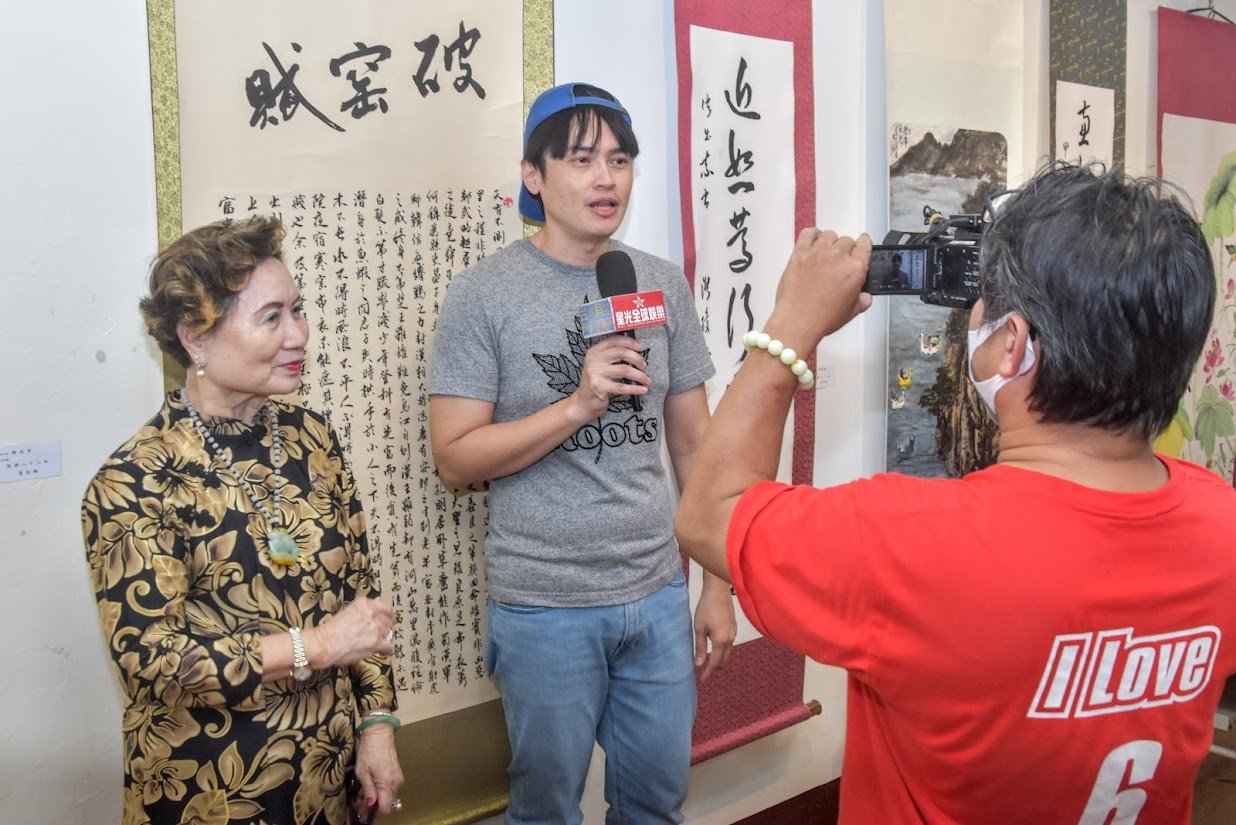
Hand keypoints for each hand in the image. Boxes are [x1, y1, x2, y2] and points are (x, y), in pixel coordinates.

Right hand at [308, 597, 394, 668]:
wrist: (323, 644)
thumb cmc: (329, 632)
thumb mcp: (346, 613)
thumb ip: (361, 614)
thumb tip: (370, 621)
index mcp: (363, 603)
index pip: (385, 608)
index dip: (387, 617)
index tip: (387, 621)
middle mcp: (371, 613)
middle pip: (388, 621)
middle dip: (385, 629)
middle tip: (380, 635)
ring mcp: (374, 627)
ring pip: (389, 633)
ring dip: (384, 639)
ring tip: (378, 644)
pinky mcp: (375, 642)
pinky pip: (389, 646)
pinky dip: (386, 650)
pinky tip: (381, 652)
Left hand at [353, 724, 403, 821]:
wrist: (379, 733)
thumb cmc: (369, 750)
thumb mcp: (362, 771)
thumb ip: (368, 789)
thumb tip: (370, 803)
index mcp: (386, 783)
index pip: (385, 808)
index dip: (374, 812)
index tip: (364, 811)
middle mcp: (396, 783)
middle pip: (388, 804)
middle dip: (375, 806)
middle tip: (361, 802)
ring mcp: (398, 778)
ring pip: (389, 796)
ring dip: (378, 798)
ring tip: (364, 793)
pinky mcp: (397, 773)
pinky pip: (391, 788)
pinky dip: (382, 790)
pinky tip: (372, 786)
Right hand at [570, 334, 650, 419]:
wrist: (583, 402)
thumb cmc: (596, 383)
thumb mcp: (600, 366)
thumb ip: (613, 357)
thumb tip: (635, 352)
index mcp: (594, 351)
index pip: (614, 340)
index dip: (630, 342)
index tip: (640, 347)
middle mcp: (594, 360)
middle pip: (621, 352)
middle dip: (637, 359)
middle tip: (645, 367)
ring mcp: (595, 373)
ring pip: (624, 369)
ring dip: (639, 375)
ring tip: (646, 380)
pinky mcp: (599, 387)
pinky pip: (621, 387)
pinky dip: (634, 388)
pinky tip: (642, 390)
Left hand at [693, 581, 735, 681]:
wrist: (718, 590)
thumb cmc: (707, 607)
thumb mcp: (699, 628)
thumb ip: (700, 647)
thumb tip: (699, 664)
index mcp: (721, 641)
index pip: (715, 663)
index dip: (708, 673)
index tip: (702, 680)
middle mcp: (730, 639)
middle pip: (724, 661)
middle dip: (715, 668)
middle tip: (705, 673)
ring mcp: (733, 633)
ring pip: (728, 653)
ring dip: (719, 660)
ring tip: (709, 662)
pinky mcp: (733, 627)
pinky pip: (730, 645)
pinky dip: (723, 651)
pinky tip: (716, 648)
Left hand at [766, 228, 871, 353]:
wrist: (797, 321)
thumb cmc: (820, 318)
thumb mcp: (850, 312)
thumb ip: (862, 300)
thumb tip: (864, 297)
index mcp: (855, 269)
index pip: (865, 245)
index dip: (863, 244)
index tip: (861, 245)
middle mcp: (838, 257)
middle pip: (847, 240)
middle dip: (845, 250)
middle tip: (839, 262)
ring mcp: (818, 253)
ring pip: (829, 235)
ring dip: (830, 242)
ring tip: (826, 253)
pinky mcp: (800, 253)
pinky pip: (808, 233)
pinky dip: (812, 235)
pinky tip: (812, 242)